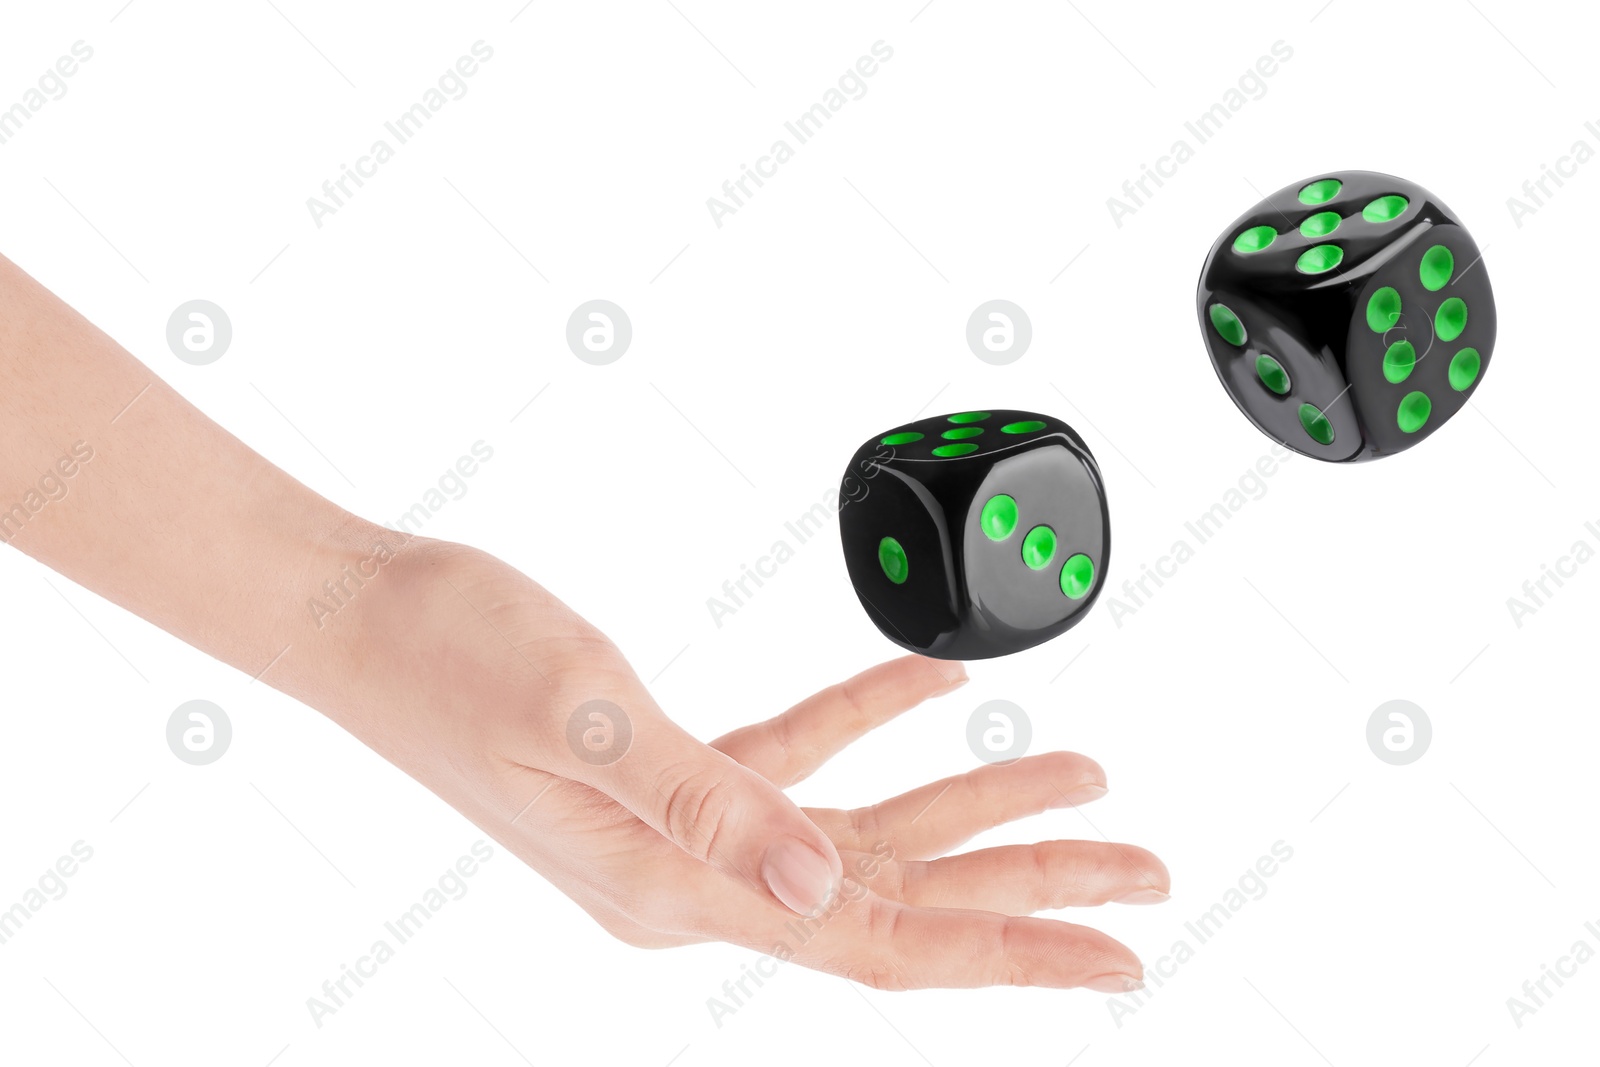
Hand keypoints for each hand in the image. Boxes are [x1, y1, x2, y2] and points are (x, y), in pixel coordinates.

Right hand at [333, 539, 1167, 991]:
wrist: (368, 620)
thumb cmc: (454, 662)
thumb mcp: (588, 723)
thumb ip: (713, 808)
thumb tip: (825, 894)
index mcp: (678, 890)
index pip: (883, 944)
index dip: (1014, 951)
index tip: (1118, 955)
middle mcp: (695, 879)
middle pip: (901, 898)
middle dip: (1029, 880)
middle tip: (1142, 869)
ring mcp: (686, 831)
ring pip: (866, 837)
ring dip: (971, 805)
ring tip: (1078, 776)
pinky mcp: (675, 772)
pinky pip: (802, 762)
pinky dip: (873, 726)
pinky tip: (934, 693)